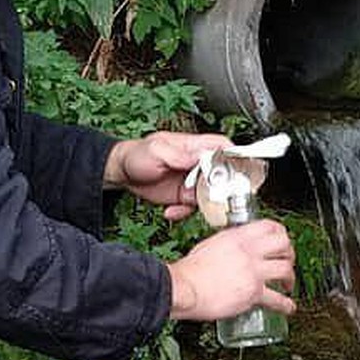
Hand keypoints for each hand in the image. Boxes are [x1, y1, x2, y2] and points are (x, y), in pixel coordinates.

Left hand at [104, 131, 230, 221]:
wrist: (123, 173)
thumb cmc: (137, 154)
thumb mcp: (157, 150)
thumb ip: (180, 154)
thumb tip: (202, 155)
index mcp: (195, 146)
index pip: (223, 147)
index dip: (234, 159)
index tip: (235, 174)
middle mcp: (197, 164)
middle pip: (224, 175)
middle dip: (218, 190)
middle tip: (206, 197)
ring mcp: (193, 181)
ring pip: (211, 195)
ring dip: (199, 205)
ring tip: (180, 205)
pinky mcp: (185, 196)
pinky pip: (194, 208)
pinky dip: (183, 213)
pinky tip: (170, 211)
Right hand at [167, 220, 295, 320]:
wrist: (184, 288)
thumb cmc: (190, 271)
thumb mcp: (209, 245)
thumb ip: (225, 245)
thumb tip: (232, 250)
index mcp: (238, 237)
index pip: (270, 226)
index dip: (281, 233)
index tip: (282, 241)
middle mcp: (249, 251)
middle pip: (283, 244)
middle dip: (289, 253)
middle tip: (287, 261)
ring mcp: (253, 272)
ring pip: (285, 269)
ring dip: (290, 277)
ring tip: (288, 284)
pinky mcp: (253, 293)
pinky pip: (277, 299)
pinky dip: (286, 304)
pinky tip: (288, 307)